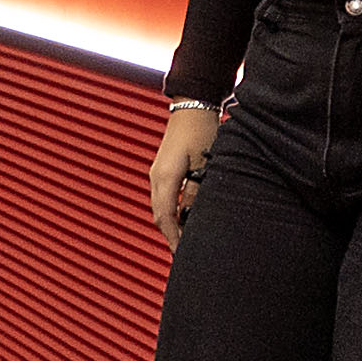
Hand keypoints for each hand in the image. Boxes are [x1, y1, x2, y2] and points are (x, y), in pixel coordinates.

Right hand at [148, 100, 221, 250]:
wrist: (191, 105)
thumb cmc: (200, 130)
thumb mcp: (204, 165)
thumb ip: (197, 193)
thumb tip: (194, 218)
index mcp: (164, 178)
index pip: (164, 218)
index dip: (173, 239)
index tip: (180, 255)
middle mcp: (156, 177)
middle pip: (160, 216)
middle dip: (172, 236)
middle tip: (185, 253)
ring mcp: (158, 173)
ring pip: (161, 207)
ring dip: (172, 224)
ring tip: (187, 239)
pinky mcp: (163, 169)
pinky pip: (164, 197)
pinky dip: (172, 211)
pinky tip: (185, 217)